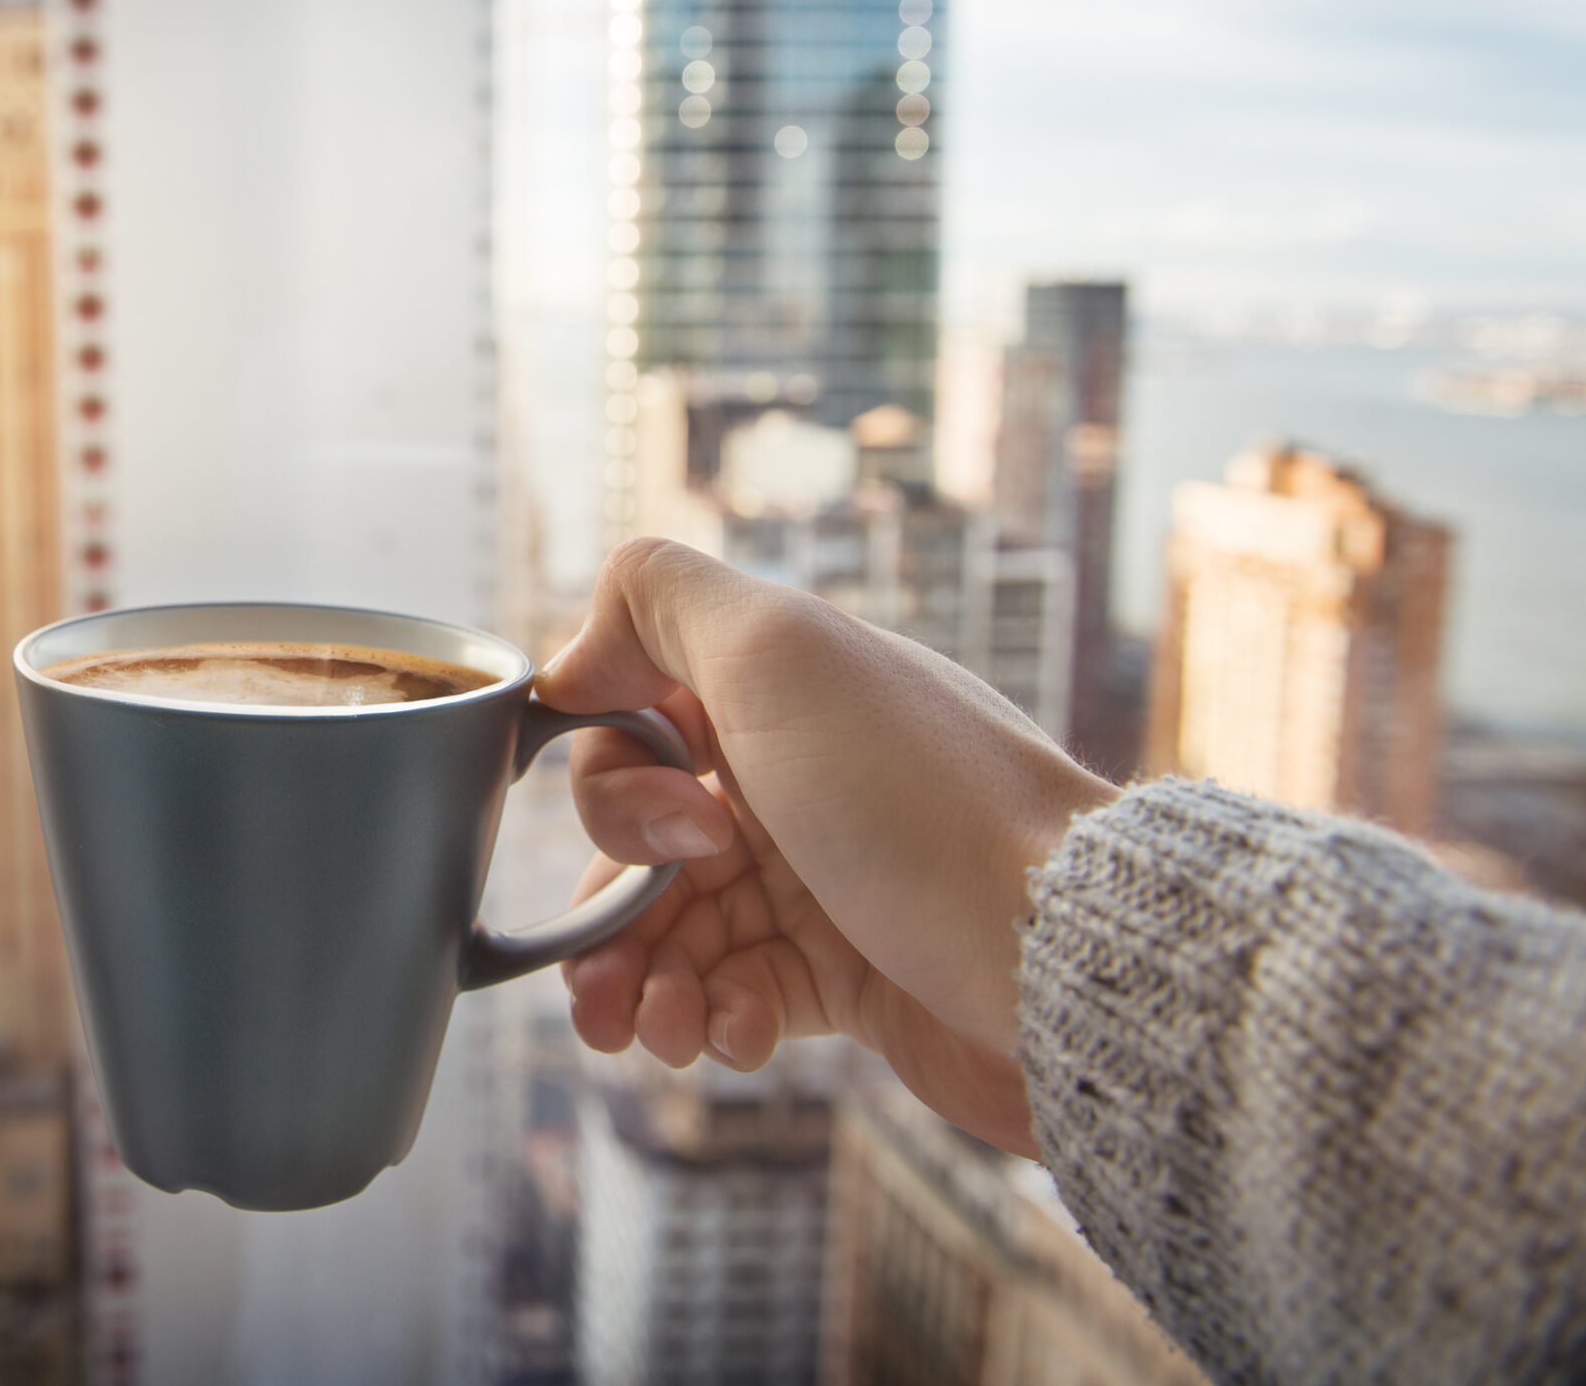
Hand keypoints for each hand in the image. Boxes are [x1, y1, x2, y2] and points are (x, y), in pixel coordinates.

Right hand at [540, 538, 1116, 1155]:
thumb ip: (654, 597)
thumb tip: (571, 656)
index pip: (628, 726)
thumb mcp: (778, 647)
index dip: (616, 783)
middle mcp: (790, 779)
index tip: (679, 814)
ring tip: (655, 1030)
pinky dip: (713, 1023)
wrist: (1062, 958)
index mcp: (774, 695)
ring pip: (670, 934)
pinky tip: (738, 1036)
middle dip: (609, 907)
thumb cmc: (918, 800)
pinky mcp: (845, 980)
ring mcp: (817, 882)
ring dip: (639, 987)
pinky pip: (732, 1000)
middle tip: (646, 943)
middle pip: (637, 842)